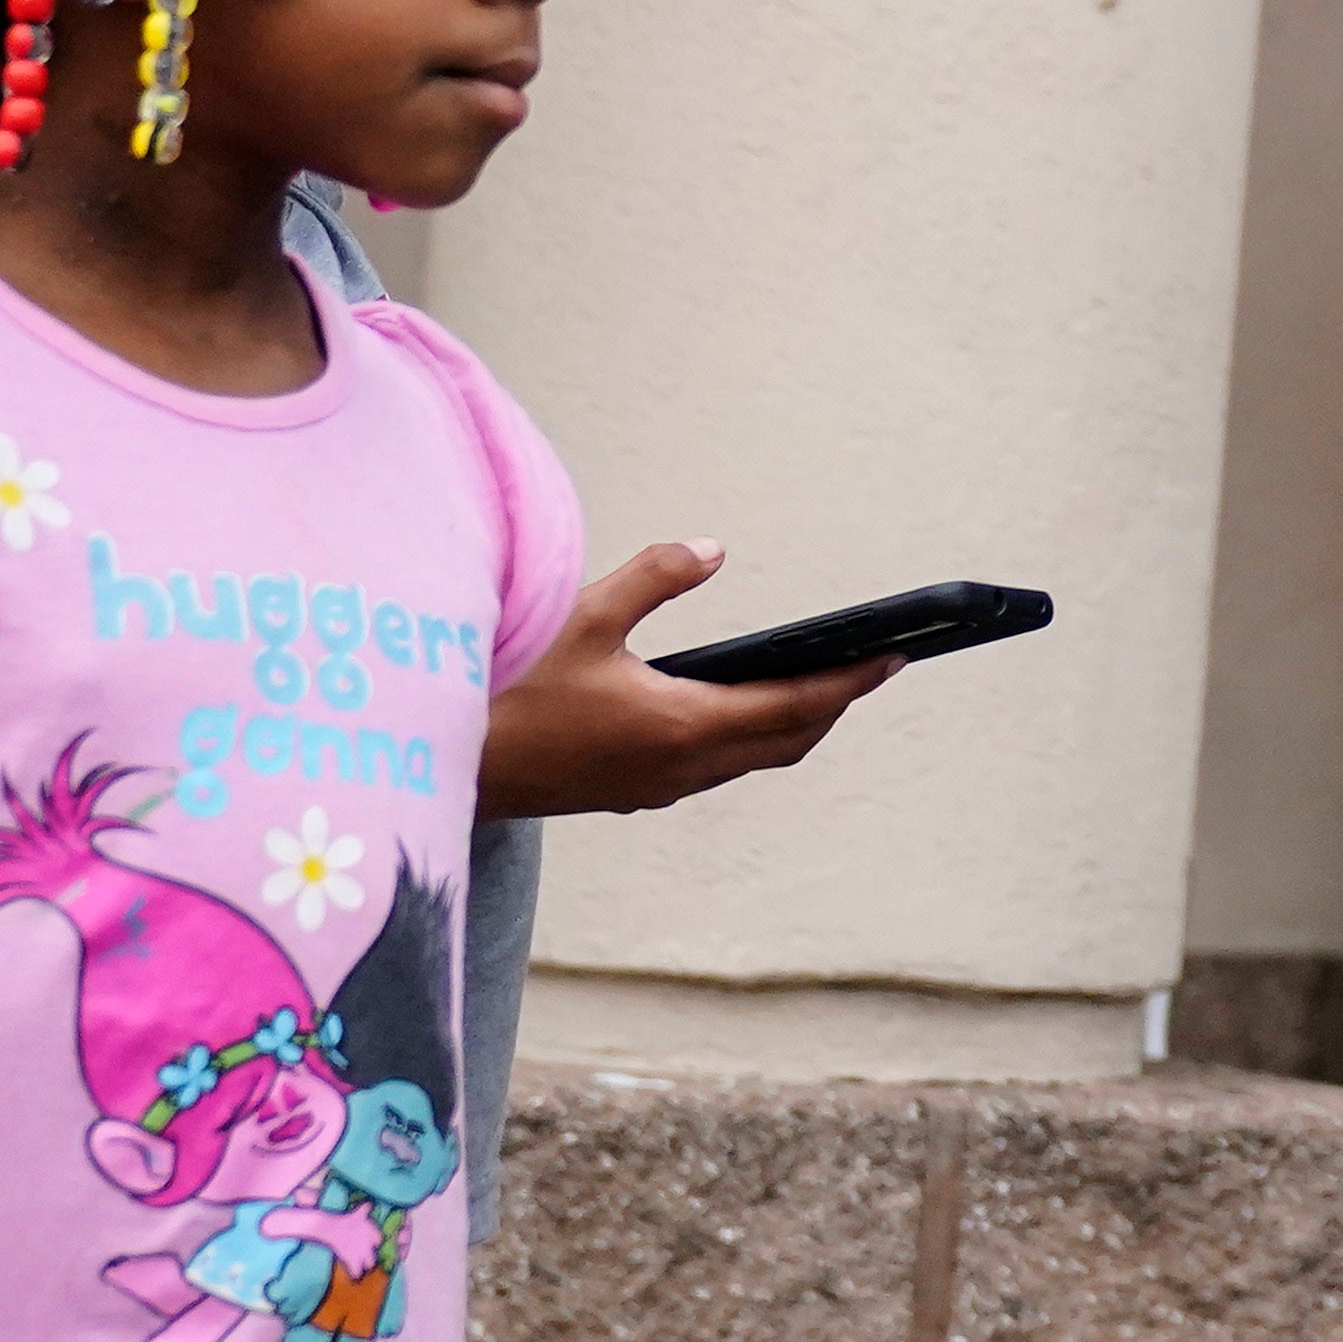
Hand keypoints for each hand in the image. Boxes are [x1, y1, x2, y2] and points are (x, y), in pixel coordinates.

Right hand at [477, 539, 895, 820]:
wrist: (448, 769)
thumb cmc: (508, 694)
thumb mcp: (582, 617)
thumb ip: (653, 577)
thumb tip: (710, 550)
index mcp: (683, 725)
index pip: (796, 704)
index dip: (851, 681)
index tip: (894, 657)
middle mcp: (682, 767)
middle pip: (787, 739)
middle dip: (832, 702)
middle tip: (867, 666)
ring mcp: (658, 786)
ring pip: (752, 758)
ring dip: (790, 723)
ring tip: (816, 681)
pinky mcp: (633, 792)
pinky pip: (715, 767)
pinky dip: (746, 737)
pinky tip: (734, 707)